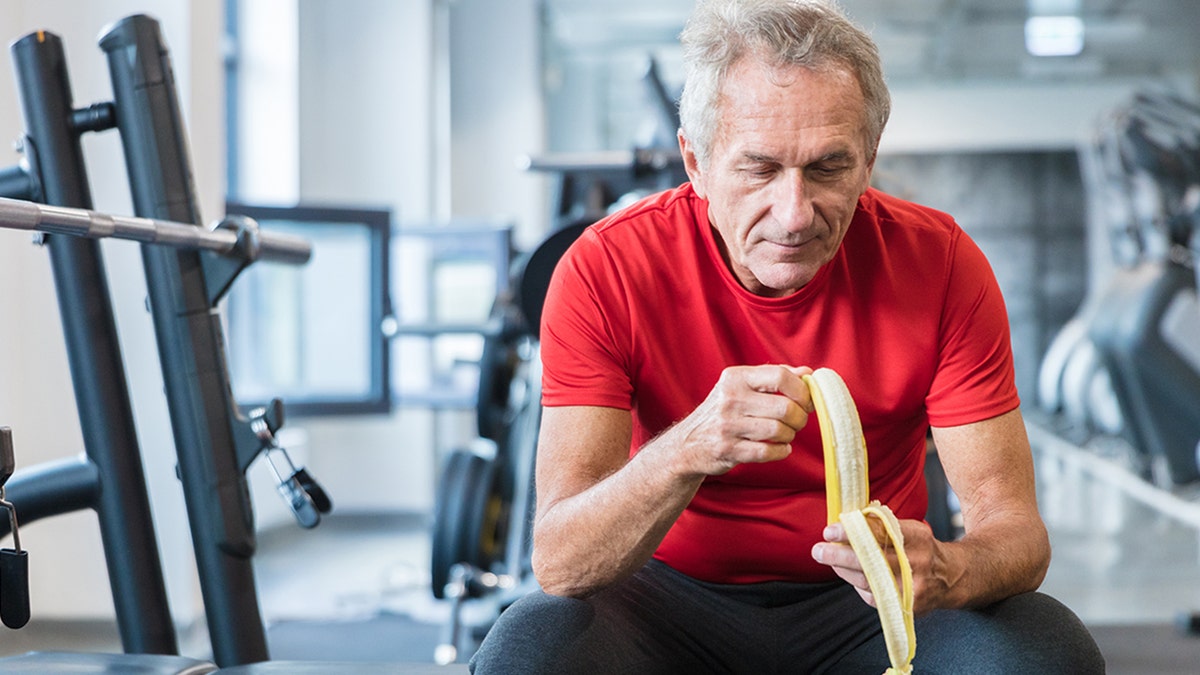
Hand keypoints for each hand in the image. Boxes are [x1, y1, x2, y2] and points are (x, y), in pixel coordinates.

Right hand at [663, 364, 812, 476]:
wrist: (687, 444)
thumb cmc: (722, 412)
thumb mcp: (741, 386)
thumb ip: (774, 377)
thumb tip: (808, 373)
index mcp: (735, 377)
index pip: (780, 376)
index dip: (801, 390)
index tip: (806, 400)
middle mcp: (730, 399)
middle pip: (784, 407)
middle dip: (799, 417)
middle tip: (797, 421)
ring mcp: (727, 425)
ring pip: (778, 430)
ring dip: (789, 435)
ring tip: (785, 435)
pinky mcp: (727, 450)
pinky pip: (768, 451)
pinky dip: (781, 451)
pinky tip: (780, 448)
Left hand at [811, 516, 944, 614]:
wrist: (951, 577)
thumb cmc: (922, 548)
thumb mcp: (909, 529)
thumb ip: (882, 525)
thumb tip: (847, 520)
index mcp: (917, 538)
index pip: (879, 533)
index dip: (851, 532)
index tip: (830, 531)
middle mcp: (916, 563)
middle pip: (872, 560)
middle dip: (840, 555)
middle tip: (818, 550)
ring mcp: (912, 588)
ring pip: (869, 580)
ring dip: (843, 570)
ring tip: (826, 558)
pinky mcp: (907, 606)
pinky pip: (874, 597)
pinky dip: (857, 585)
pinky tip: (848, 574)